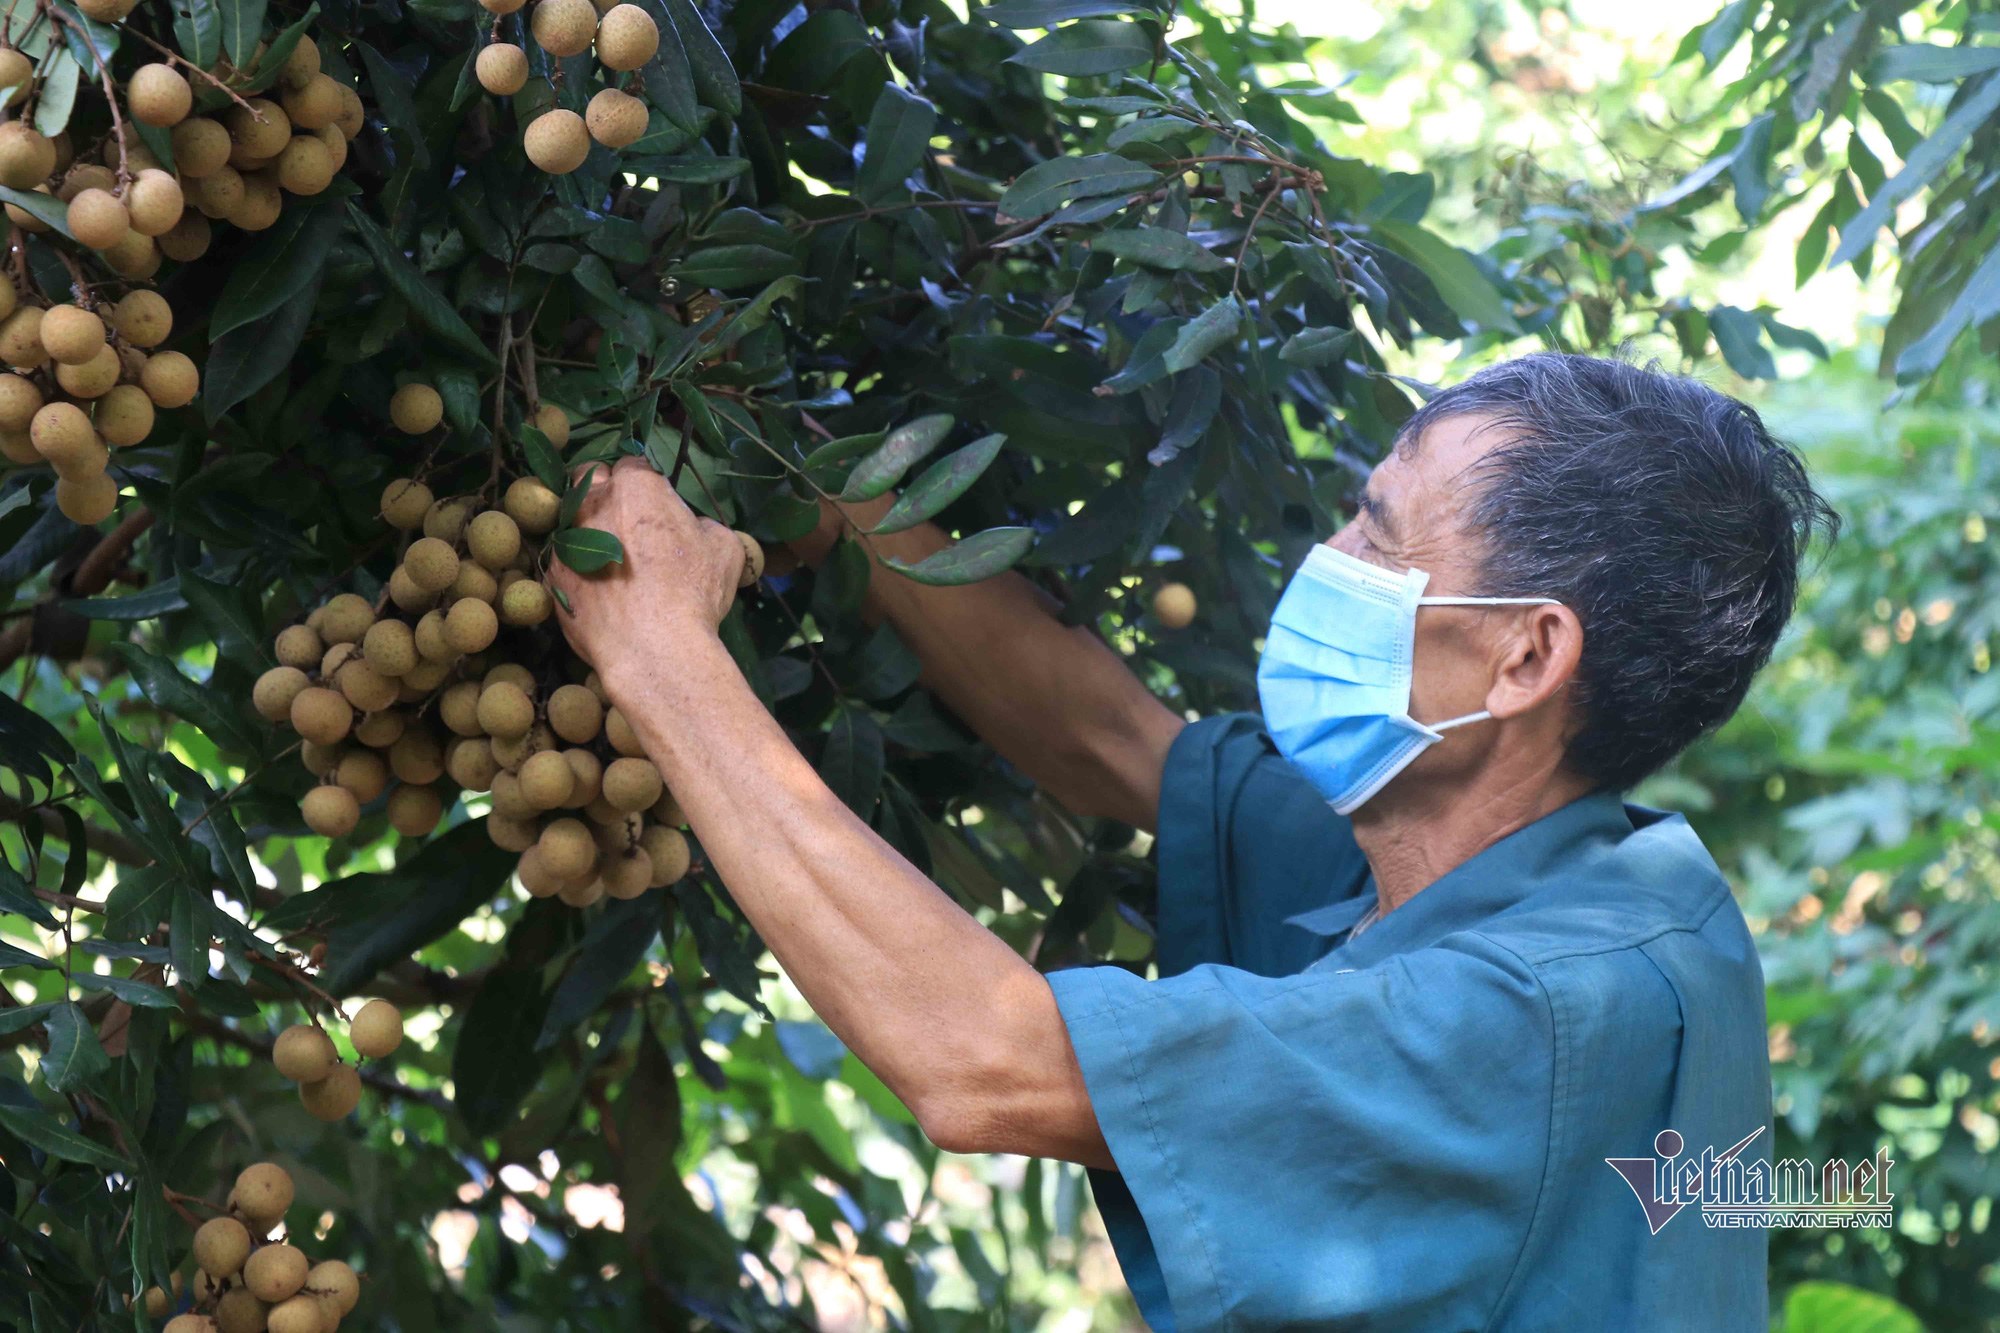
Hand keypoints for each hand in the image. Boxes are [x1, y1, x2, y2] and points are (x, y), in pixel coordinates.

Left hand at [545, 456, 742, 679]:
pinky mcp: (552, 575)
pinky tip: (598, 586)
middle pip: (588, 476)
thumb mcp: (724, 548)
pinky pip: (562, 558)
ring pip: (570, 517)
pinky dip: (577, 565)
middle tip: (625, 517)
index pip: (634, 464)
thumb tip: (692, 527)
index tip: (656, 504)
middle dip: (603, 488)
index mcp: (635, 487)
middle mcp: (592, 503)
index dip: (646, 482)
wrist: (653, 649)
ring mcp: (566, 539)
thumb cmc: (694, 593)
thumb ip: (703, 524)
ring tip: (608, 554)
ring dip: (586, 526)